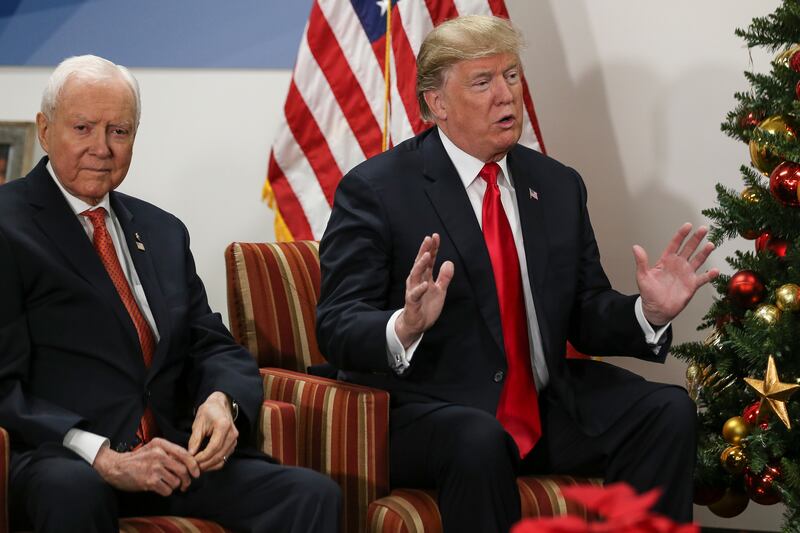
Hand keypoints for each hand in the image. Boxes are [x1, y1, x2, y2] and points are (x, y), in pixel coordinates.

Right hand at [93, 437, 199, 495]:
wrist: (116, 467)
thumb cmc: (137, 459)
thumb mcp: (153, 448)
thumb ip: (169, 452)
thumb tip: (189, 462)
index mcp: (161, 444)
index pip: (185, 454)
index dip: (194, 465)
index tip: (196, 473)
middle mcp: (158, 454)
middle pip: (183, 470)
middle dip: (187, 480)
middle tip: (184, 484)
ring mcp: (154, 467)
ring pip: (176, 481)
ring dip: (174, 486)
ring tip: (168, 485)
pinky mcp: (149, 481)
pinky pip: (167, 490)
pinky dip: (166, 491)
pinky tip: (160, 488)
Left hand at [188, 391, 238, 471]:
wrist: (220, 405)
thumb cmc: (208, 411)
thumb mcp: (198, 422)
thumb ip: (195, 439)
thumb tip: (190, 454)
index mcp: (224, 426)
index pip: (214, 447)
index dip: (203, 457)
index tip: (192, 461)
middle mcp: (232, 434)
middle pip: (219, 455)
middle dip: (205, 464)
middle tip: (192, 467)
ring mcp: (235, 440)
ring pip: (222, 459)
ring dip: (209, 465)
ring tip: (196, 466)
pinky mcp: (233, 445)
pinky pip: (224, 458)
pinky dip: (214, 463)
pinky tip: (204, 463)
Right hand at [395, 233, 454, 347]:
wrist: (417, 324)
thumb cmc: (427, 305)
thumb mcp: (440, 290)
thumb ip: (444, 277)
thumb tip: (449, 262)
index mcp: (424, 276)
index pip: (428, 260)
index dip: (432, 248)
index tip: (435, 236)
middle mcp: (417, 280)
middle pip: (420, 263)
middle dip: (424, 250)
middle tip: (429, 238)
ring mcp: (414, 290)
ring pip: (415, 275)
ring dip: (421, 265)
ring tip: (427, 255)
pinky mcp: (412, 302)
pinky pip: (415, 294)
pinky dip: (420, 288)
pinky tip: (425, 283)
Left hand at [634, 223, 718, 325]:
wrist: (656, 309)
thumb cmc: (649, 293)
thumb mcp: (642, 276)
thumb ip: (641, 262)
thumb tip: (635, 247)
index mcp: (666, 261)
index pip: (675, 244)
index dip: (681, 235)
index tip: (688, 225)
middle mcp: (678, 265)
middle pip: (689, 248)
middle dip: (696, 238)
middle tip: (704, 229)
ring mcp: (686, 274)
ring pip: (698, 260)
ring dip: (704, 253)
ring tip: (710, 245)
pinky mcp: (692, 285)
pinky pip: (703, 278)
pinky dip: (709, 275)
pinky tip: (715, 270)